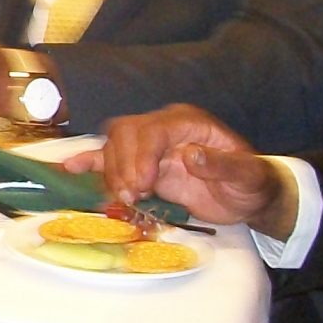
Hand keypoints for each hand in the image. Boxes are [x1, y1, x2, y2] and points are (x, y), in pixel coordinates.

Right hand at [75, 104, 293, 231]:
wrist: (248, 197)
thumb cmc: (251, 184)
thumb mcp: (248, 176)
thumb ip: (223, 165)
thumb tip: (192, 154)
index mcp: (188, 124)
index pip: (152, 129)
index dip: (141, 155)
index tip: (142, 185)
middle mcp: (163, 128)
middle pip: (125, 133)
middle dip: (123, 165)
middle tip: (132, 195)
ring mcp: (149, 146)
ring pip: (113, 146)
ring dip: (112, 173)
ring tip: (125, 199)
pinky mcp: (140, 165)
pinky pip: (109, 158)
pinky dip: (91, 162)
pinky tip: (71, 168)